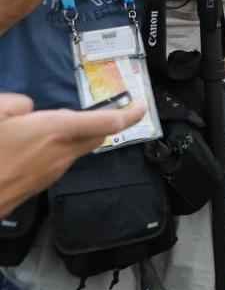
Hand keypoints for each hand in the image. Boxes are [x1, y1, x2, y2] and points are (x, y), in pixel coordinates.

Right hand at [0, 93, 147, 215]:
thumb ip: (17, 104)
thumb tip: (30, 109)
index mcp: (55, 131)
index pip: (105, 122)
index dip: (128, 114)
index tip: (143, 107)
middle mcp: (61, 153)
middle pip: (97, 137)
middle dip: (105, 123)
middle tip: (104, 110)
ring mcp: (52, 172)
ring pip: (77, 150)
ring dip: (77, 136)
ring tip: (52, 127)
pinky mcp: (40, 185)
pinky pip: (59, 161)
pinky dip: (58, 150)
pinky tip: (33, 147)